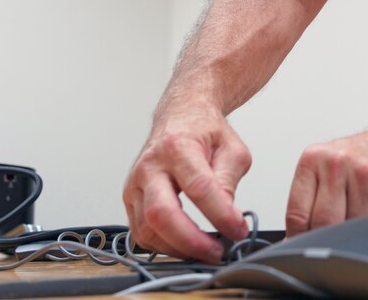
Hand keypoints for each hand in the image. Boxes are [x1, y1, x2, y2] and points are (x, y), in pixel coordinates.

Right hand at [122, 107, 251, 262]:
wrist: (180, 116)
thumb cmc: (204, 131)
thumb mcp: (232, 149)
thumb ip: (228, 182)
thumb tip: (228, 217)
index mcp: (178, 146)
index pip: (199, 188)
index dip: (221, 215)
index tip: (238, 230)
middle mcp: (151, 164)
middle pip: (161, 213)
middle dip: (191, 241)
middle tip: (216, 252)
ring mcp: (136, 182)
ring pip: (146, 229)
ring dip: (177, 248)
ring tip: (203, 251)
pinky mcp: (129, 198)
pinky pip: (140, 232)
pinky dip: (162, 245)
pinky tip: (184, 244)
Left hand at [285, 124, 367, 235]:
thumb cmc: (367, 157)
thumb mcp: (330, 166)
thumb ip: (312, 198)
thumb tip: (296, 238)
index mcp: (314, 159)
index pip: (297, 214)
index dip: (299, 239)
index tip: (304, 249)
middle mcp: (336, 163)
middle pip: (323, 225)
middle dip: (330, 239)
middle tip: (338, 238)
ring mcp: (364, 174)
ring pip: (352, 228)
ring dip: (359, 232)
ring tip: (365, 212)